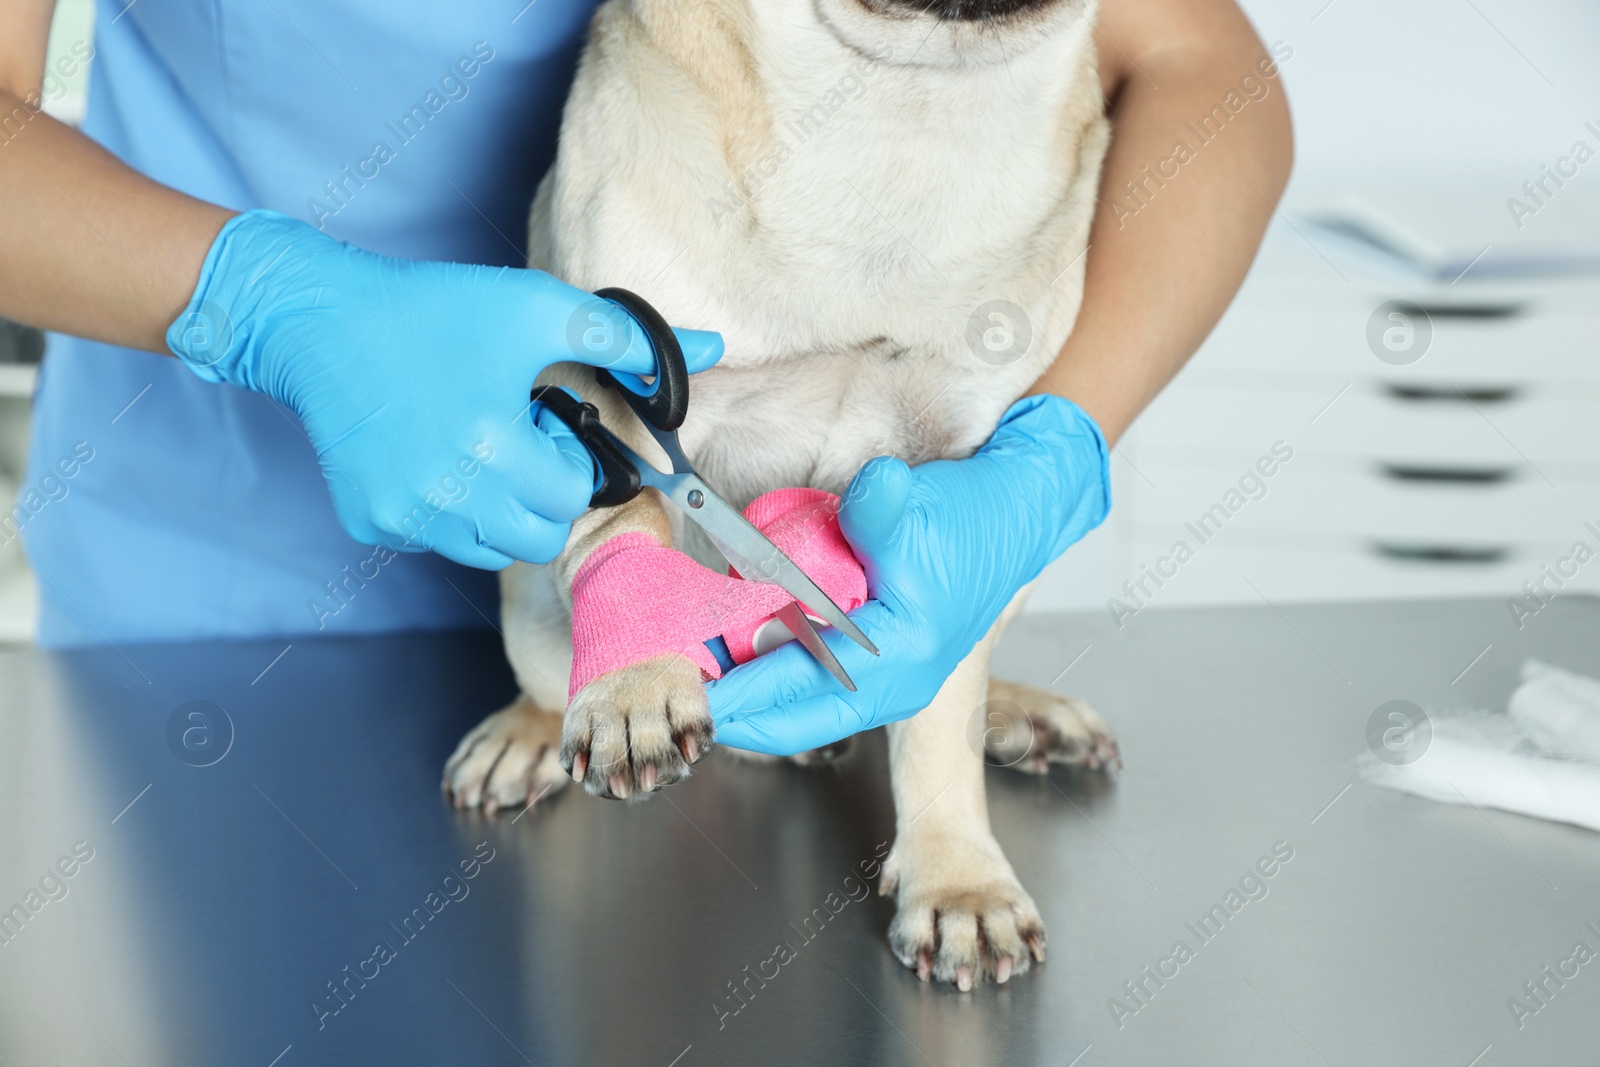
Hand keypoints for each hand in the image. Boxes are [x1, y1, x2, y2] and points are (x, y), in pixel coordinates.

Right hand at [166, 210, 722, 567]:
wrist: (318, 321)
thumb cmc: (432, 310)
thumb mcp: (535, 306)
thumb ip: (627, 337)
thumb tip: (706, 351)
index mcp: (491, 449)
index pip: (571, 499)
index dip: (570, 461)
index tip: (546, 422)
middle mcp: (444, 498)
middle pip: (537, 539)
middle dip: (544, 494)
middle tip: (517, 438)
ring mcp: (402, 517)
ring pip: (488, 550)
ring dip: (500, 510)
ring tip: (477, 446)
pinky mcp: (370, 521)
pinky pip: (437, 541)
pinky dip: (448, 511)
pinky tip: (430, 456)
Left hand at [705, 394, 1109, 754]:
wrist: (1016, 514)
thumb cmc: (973, 517)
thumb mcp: (921, 509)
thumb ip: (881, 510)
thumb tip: (867, 494)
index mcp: (902, 659)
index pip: (801, 688)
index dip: (740, 694)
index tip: (693, 696)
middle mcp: (895, 684)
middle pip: (795, 722)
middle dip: (737, 713)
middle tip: (680, 693)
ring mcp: (890, 681)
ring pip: (803, 710)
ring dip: (753, 698)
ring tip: (699, 676)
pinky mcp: (882, 664)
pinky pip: (816, 686)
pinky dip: (774, 677)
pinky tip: (740, 652)